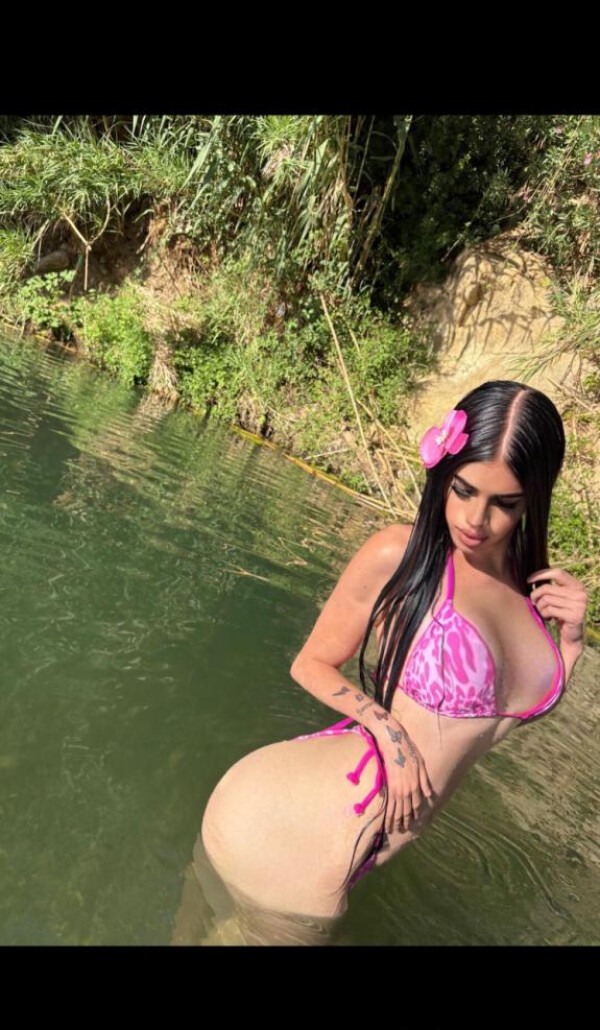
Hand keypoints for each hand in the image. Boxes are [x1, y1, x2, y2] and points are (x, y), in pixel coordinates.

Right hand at [372, 719, 433, 833]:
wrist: (394, 742)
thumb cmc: (409, 751)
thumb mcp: (422, 765)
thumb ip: (425, 782)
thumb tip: (429, 795)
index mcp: (416, 785)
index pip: (416, 805)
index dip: (414, 815)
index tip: (413, 823)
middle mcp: (407, 790)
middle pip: (406, 810)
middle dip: (404, 821)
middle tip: (402, 830)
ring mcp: (397, 789)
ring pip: (396, 810)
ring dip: (395, 821)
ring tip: (393, 830)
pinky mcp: (388, 785)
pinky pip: (388, 803)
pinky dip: (388, 813)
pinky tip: (386, 819)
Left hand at [527, 567, 587, 647]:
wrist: (571, 634)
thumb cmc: (560, 612)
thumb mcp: (558, 597)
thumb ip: (551, 587)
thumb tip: (530, 578)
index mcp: (577, 585)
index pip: (557, 573)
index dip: (541, 574)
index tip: (528, 580)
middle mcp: (580, 593)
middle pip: (547, 588)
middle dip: (535, 595)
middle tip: (533, 602)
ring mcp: (579, 605)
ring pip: (546, 599)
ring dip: (540, 607)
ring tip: (543, 611)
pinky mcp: (574, 616)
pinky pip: (550, 610)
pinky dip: (545, 614)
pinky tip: (548, 618)